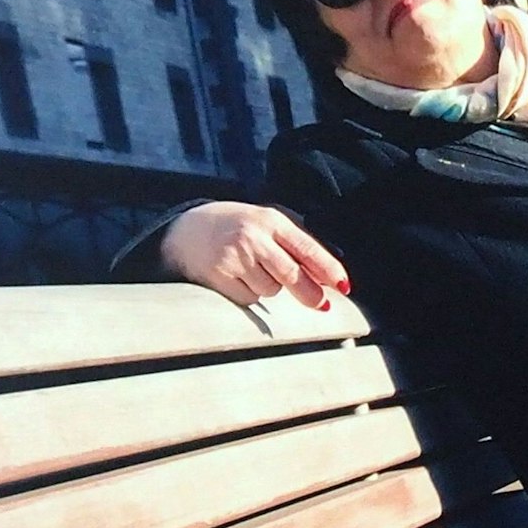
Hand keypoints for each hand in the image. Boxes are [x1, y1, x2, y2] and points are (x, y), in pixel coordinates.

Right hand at [159, 202, 348, 309]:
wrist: (184, 229)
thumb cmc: (234, 229)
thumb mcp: (264, 226)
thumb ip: (293, 247)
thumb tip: (325, 281)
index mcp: (271, 221)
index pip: (307, 247)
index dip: (328, 269)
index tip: (343, 286)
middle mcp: (254, 236)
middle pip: (292, 274)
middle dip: (310, 294)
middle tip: (322, 306)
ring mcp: (235, 256)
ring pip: (271, 290)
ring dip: (268, 288)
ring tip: (251, 271)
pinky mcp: (219, 275)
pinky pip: (248, 298)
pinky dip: (247, 294)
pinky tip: (235, 278)